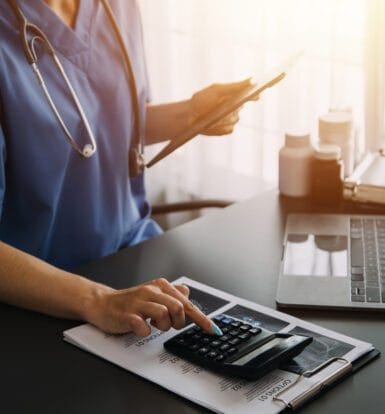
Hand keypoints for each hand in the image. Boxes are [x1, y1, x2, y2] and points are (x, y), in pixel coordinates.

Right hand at [85, 278, 216, 336]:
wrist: (103, 304)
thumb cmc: (131, 302)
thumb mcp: (154, 295)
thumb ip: (172, 295)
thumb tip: (187, 293)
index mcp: (160, 286)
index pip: (186, 302)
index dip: (201, 318)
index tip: (213, 330)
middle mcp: (151, 291)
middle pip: (178, 307)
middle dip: (178, 321)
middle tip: (169, 325)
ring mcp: (138, 302)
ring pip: (164, 314)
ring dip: (163, 326)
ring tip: (154, 325)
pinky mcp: (127, 314)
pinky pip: (143, 325)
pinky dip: (146, 331)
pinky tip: (142, 328)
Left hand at [189, 78, 256, 135]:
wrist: (188, 116)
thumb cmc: (201, 100)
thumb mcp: (217, 90)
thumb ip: (235, 86)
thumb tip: (253, 80)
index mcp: (233, 95)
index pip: (249, 94)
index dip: (255, 94)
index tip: (258, 95)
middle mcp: (234, 108)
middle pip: (240, 108)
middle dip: (232, 107)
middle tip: (223, 106)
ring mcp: (230, 120)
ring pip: (235, 119)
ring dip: (225, 118)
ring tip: (213, 116)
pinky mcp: (226, 130)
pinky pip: (229, 129)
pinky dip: (221, 127)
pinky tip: (212, 124)